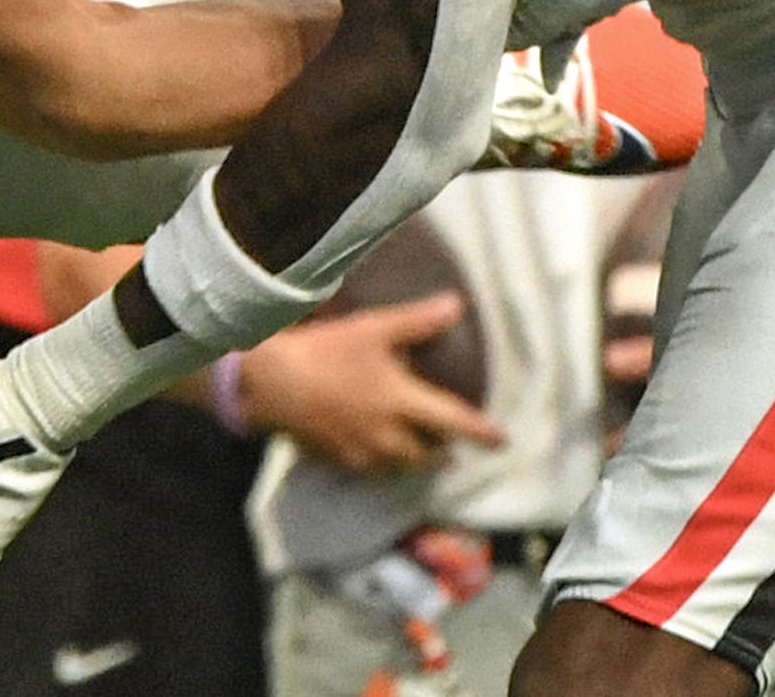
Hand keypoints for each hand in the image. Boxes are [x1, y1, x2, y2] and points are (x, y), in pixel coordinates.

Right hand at [239, 298, 503, 474]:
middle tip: (452, 446)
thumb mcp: (374, 328)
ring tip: (416, 448)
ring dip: (413, 459)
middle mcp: (388, 436)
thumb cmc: (326, 351)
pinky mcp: (336, 459)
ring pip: (399, 466)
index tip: (502, 439)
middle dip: (443, 451)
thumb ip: (417, 321)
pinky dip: (380, 461)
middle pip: (428, 455)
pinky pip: (368, 467)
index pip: (454, 422)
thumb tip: (457, 306)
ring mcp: (361, 452)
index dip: (482, 432)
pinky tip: (372, 448)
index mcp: (403, 404)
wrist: (271, 384)